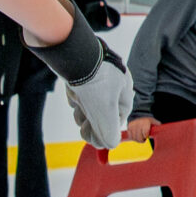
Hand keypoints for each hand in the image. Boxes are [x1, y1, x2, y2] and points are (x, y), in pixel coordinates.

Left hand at [23, 0, 132, 148]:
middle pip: (102, 112)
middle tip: (82, 125)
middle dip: (91, 121)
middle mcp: (112, 82)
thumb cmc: (94, 82)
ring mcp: (96, 76)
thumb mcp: (105, 114)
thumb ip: (109, 133)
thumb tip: (108, 144)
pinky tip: (72, 91)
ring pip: (88, 102)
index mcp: (124, 90)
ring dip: (81, 109)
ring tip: (78, 105)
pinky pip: (78, 90)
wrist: (71, 52)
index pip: (118, 118)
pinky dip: (74, 95)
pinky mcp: (80, 71)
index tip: (95, 138)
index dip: (106, 130)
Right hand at [125, 114, 155, 140]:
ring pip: (134, 138)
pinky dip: (133, 137)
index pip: (145, 134)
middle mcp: (138, 124)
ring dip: (137, 139)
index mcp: (145, 123)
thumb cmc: (147, 120)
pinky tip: (135, 136)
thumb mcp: (153, 121)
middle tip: (143, 139)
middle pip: (139, 138)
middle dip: (142, 140)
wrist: (138, 114)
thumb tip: (161, 128)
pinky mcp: (128, 127)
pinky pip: (130, 136)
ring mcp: (133, 126)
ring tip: (140, 137)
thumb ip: (157, 124)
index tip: (146, 136)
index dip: (146, 137)